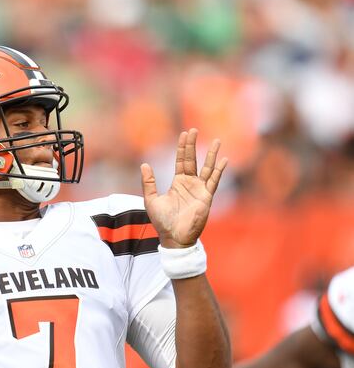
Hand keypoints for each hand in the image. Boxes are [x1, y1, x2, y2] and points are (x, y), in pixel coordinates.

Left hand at [140, 129, 227, 247]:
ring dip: (211, 155)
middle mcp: (190, 184)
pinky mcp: (206, 197)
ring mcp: (200, 190)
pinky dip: (219, 170)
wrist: (173, 237)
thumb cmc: (162, 221)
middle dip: (193, 145)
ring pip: (207, 168)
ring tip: (217, 141)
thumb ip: (148, 182)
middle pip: (193, 160)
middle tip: (194, 129)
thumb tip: (144, 164)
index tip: (184, 134)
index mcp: (178, 183)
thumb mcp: (151, 199)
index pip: (181, 161)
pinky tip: (224, 160)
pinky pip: (214, 181)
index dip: (182, 147)